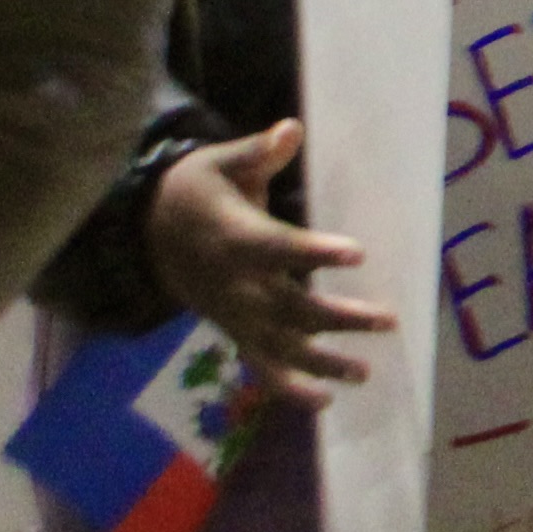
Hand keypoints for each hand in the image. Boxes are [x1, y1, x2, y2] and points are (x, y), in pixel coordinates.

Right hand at [143, 122, 393, 410]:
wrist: (146, 230)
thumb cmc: (197, 190)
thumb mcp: (219, 163)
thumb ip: (256, 153)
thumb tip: (290, 129)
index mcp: (234, 237)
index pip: (278, 247)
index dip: (314, 251)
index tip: (357, 251)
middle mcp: (234, 283)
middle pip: (288, 305)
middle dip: (336, 317)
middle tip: (386, 320)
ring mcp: (232, 313)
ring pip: (278, 344)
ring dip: (321, 361)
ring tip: (365, 372)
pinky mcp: (231, 329)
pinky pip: (258, 364)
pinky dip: (287, 388)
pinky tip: (324, 402)